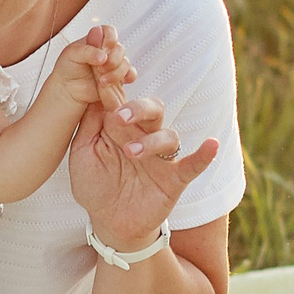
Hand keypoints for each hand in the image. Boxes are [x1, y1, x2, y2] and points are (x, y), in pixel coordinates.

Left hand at [40, 23, 135, 114]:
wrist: (67, 90)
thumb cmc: (67, 69)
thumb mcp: (72, 54)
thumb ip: (88, 51)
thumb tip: (103, 56)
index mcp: (95, 40)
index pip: (109, 31)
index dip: (110, 38)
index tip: (105, 48)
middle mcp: (106, 51)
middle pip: (119, 49)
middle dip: (112, 60)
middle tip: (100, 68)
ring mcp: (113, 64)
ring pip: (125, 64)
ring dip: (116, 72)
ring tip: (102, 81)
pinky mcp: (118, 78)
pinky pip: (130, 75)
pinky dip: (127, 77)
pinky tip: (118, 82)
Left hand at [66, 92, 218, 253]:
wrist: (108, 223)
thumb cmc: (94, 185)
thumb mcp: (82, 154)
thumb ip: (88, 125)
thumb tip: (95, 91)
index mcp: (119, 127)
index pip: (121, 98)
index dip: (115, 83)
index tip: (104, 70)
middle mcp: (143, 135)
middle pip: (151, 109)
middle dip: (138, 108)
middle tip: (120, 117)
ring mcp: (160, 157)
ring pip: (167, 135)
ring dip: (152, 141)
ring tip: (132, 154)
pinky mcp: (174, 178)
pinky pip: (193, 164)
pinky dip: (204, 155)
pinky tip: (211, 145)